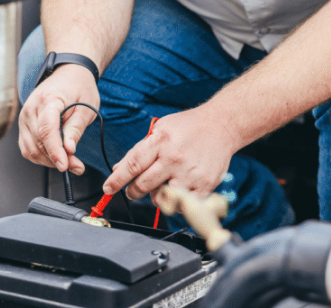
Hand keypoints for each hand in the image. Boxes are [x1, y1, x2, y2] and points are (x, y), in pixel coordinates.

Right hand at [18, 64, 99, 174]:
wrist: (69, 73)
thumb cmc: (80, 87)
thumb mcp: (87, 106)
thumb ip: (76, 128)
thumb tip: (69, 150)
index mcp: (48, 100)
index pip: (47, 129)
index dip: (55, 150)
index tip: (65, 165)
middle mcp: (31, 108)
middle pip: (38, 142)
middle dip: (57, 159)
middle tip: (77, 166)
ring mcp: (24, 116)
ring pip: (31, 149)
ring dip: (49, 160)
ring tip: (70, 163)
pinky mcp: (24, 124)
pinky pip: (28, 147)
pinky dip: (41, 156)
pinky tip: (56, 157)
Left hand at [102, 107, 238, 199]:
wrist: (223, 125)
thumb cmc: (190, 126)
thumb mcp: (161, 129)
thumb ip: (140, 149)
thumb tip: (120, 169)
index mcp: (162, 141)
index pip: (132, 165)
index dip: (117, 180)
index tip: (108, 188)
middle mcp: (175, 158)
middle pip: (143, 186)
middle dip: (134, 191)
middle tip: (135, 189)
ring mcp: (190, 173)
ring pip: (161, 199)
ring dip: (157, 196)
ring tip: (164, 184)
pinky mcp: (204, 185)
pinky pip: (182, 205)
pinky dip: (177, 202)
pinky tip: (180, 189)